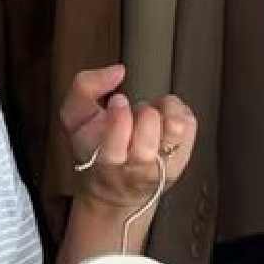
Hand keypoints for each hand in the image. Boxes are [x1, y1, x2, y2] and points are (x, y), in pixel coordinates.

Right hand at [59, 65, 196, 215]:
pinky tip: (163, 118)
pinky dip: (178, 112)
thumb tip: (118, 71)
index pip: (119, 136)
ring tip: (152, 115)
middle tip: (134, 113)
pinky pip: (190, 126)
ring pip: (175, 127)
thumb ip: (85, 86)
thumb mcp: (73, 118)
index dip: (119, 112)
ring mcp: (162, 166)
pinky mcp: (181, 161)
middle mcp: (136, 167)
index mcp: (106, 159)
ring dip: (164, 111)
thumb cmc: (92, 150)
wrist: (113, 191)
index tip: (116, 102)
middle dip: (142, 111)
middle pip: (149, 130)